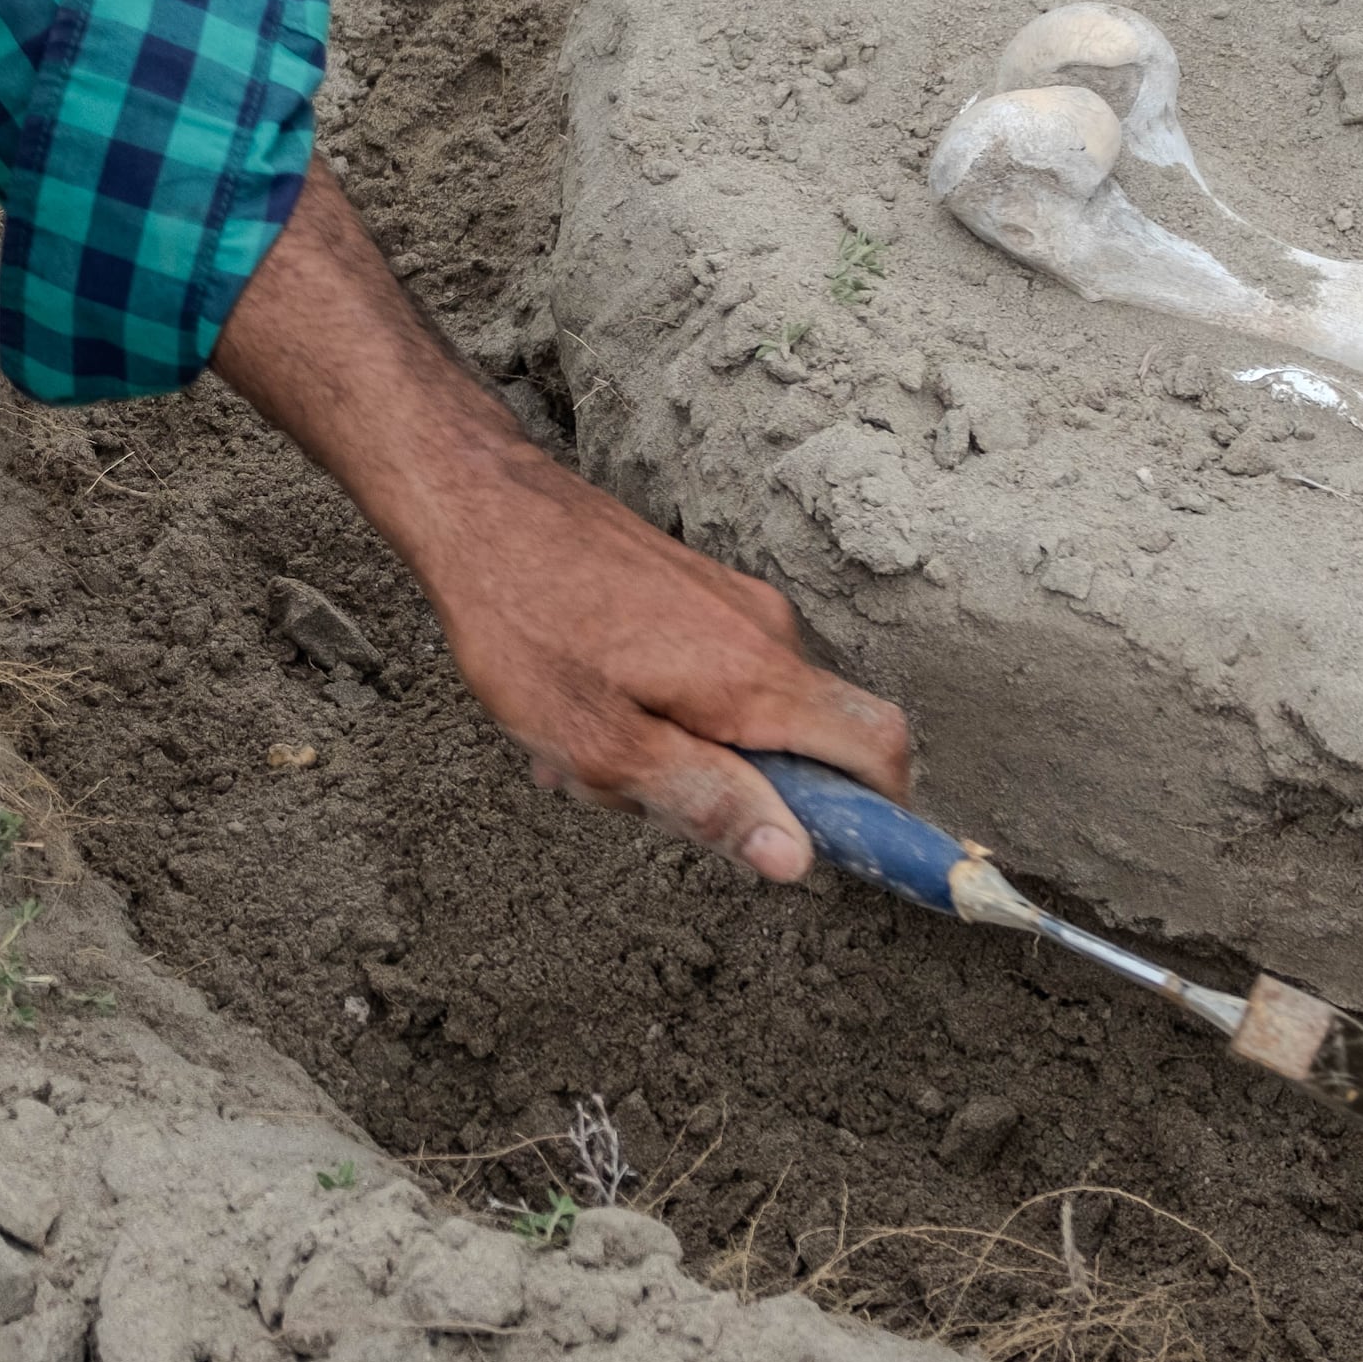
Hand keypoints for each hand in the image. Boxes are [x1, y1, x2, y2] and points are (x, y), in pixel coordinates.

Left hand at [205, 164, 908, 878]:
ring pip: (746, 714)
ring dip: (681, 751)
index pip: (879, 748)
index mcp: (755, 679)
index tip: (840, 855)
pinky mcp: (700, 590)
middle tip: (637, 796)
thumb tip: (796, 857)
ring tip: (585, 748)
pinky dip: (663, 708)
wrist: (481, 504)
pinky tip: (584, 705)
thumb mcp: (599, 744)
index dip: (882, 813)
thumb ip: (704, 801)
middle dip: (739, 792)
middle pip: (807, 744)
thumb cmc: (526, 625)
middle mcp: (767, 633)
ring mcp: (736, 605)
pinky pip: (713, 674)